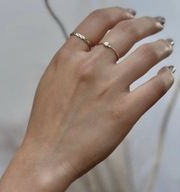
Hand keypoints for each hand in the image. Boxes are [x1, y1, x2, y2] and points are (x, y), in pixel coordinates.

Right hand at [20, 7, 174, 191]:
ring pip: (146, 55)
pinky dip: (165, 77)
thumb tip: (95, 54)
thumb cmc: (46, 126)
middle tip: (155, 25)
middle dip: (145, 24)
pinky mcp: (125, 111)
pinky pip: (155, 87)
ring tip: (166, 47)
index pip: (98, 21)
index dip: (118, 13)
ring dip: (160, 47)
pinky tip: (167, 75)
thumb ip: (72, 64)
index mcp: (68, 58)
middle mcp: (90, 67)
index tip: (129, 15)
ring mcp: (109, 88)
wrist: (48, 156)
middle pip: (126, 32)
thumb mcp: (51, 83)